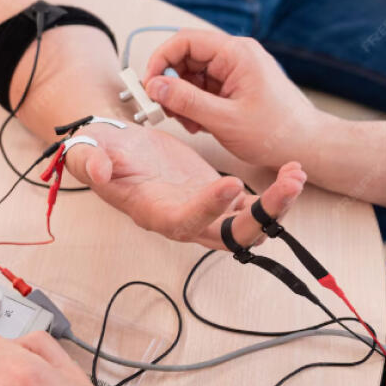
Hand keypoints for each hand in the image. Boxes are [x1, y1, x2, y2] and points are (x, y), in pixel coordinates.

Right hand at [63, 121, 306, 249]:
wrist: (118, 149)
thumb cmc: (100, 152)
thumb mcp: (88, 152)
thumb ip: (90, 164)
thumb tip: (101, 173)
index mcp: (155, 212)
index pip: (185, 221)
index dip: (207, 208)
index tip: (229, 184)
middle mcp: (184, 220)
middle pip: (229, 236)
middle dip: (262, 217)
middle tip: (288, 185)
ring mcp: (205, 212)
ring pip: (249, 225)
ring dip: (277, 206)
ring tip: (297, 174)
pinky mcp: (220, 199)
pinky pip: (254, 206)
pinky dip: (276, 194)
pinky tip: (291, 170)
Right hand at [141, 29, 323, 168]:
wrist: (306, 145)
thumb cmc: (276, 132)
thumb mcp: (224, 119)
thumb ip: (186, 101)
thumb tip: (155, 86)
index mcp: (236, 54)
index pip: (185, 41)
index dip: (161, 60)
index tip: (150, 86)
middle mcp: (235, 56)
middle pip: (186, 57)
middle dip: (170, 84)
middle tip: (164, 110)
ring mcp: (235, 70)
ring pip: (192, 75)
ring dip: (182, 99)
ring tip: (188, 123)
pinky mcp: (234, 86)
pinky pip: (203, 88)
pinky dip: (194, 105)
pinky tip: (199, 124)